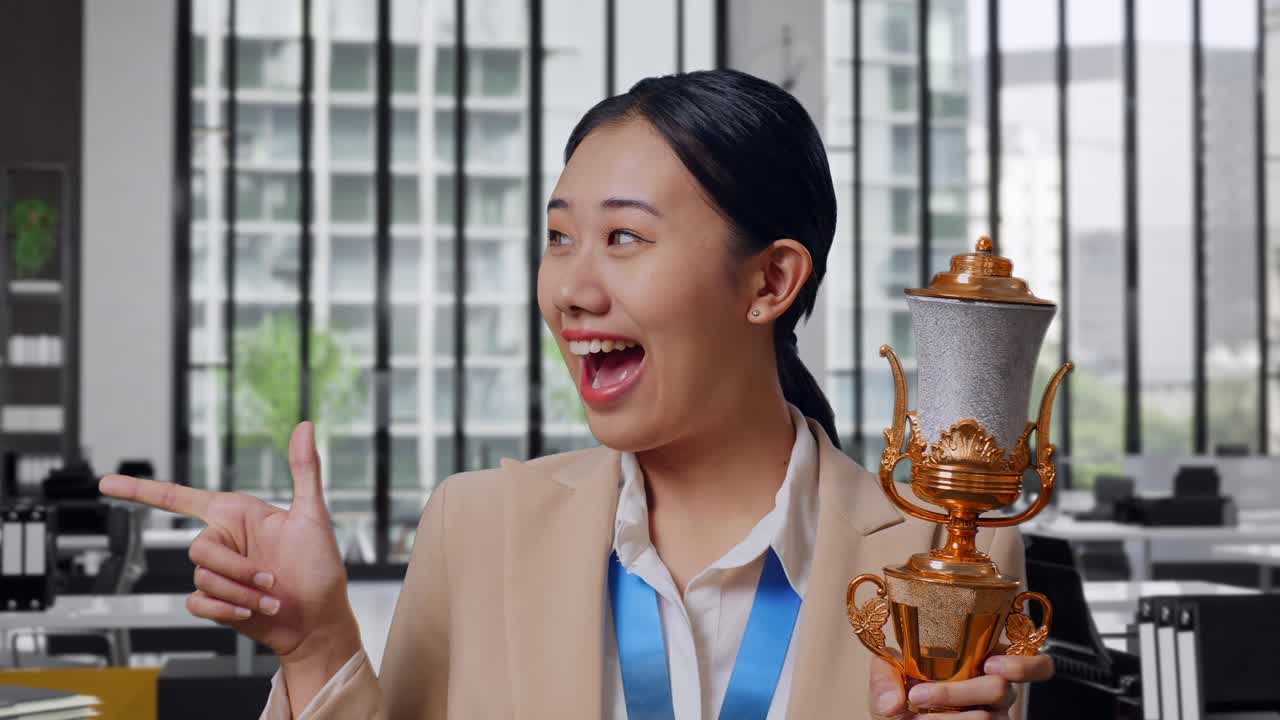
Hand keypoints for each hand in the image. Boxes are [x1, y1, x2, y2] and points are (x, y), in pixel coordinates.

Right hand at [100, 422, 359, 712]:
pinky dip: (226, 611)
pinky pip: (199, 603)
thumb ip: (304, 469)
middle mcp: (223, 541)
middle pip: (197, 549)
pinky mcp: (215, 603)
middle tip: (271, 579)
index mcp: (236, 515)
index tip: (106, 483)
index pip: (180, 498)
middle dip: (237, 570)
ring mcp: (218, 573)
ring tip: (270, 598)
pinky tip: (252, 612)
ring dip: (240, 594)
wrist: (318, 620)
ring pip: (202, 579)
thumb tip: (305, 426)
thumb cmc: (320, 567)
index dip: (141, 491)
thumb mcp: (313, 514)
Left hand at [868, 650, 1054, 718]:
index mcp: (985, 661)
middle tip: (918, 696)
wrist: (895, 717)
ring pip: (985, 718)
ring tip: (914, 716)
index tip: (990, 663)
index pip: (1035, 663)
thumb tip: (893, 703)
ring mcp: (994, 717)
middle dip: (955, 693)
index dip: (1024, 664)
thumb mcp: (888, 673)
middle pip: (1001, 689)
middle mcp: (997, 691)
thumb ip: (885, 678)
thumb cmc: (900, 689)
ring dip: (944, 718)